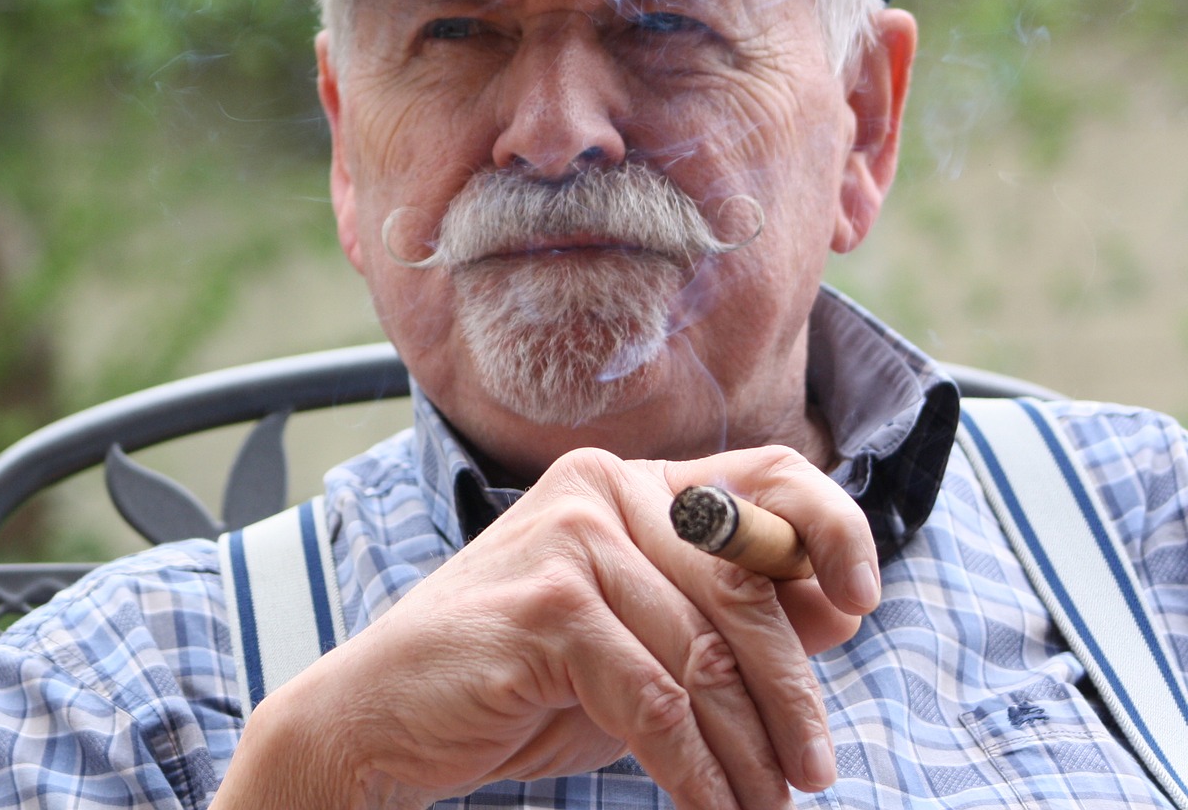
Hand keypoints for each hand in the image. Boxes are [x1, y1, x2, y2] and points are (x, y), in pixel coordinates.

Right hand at [213, 445, 878, 809]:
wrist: (383, 720)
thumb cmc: (522, 683)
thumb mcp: (641, 645)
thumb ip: (728, 616)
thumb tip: (844, 601)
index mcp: (629, 483)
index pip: (766, 473)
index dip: (833, 525)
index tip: (865, 600)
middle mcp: (602, 488)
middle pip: (746, 583)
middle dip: (792, 692)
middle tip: (814, 774)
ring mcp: (569, 539)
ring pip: (706, 655)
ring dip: (748, 752)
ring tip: (763, 808)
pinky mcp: (546, 605)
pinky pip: (658, 702)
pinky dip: (694, 773)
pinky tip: (708, 809)